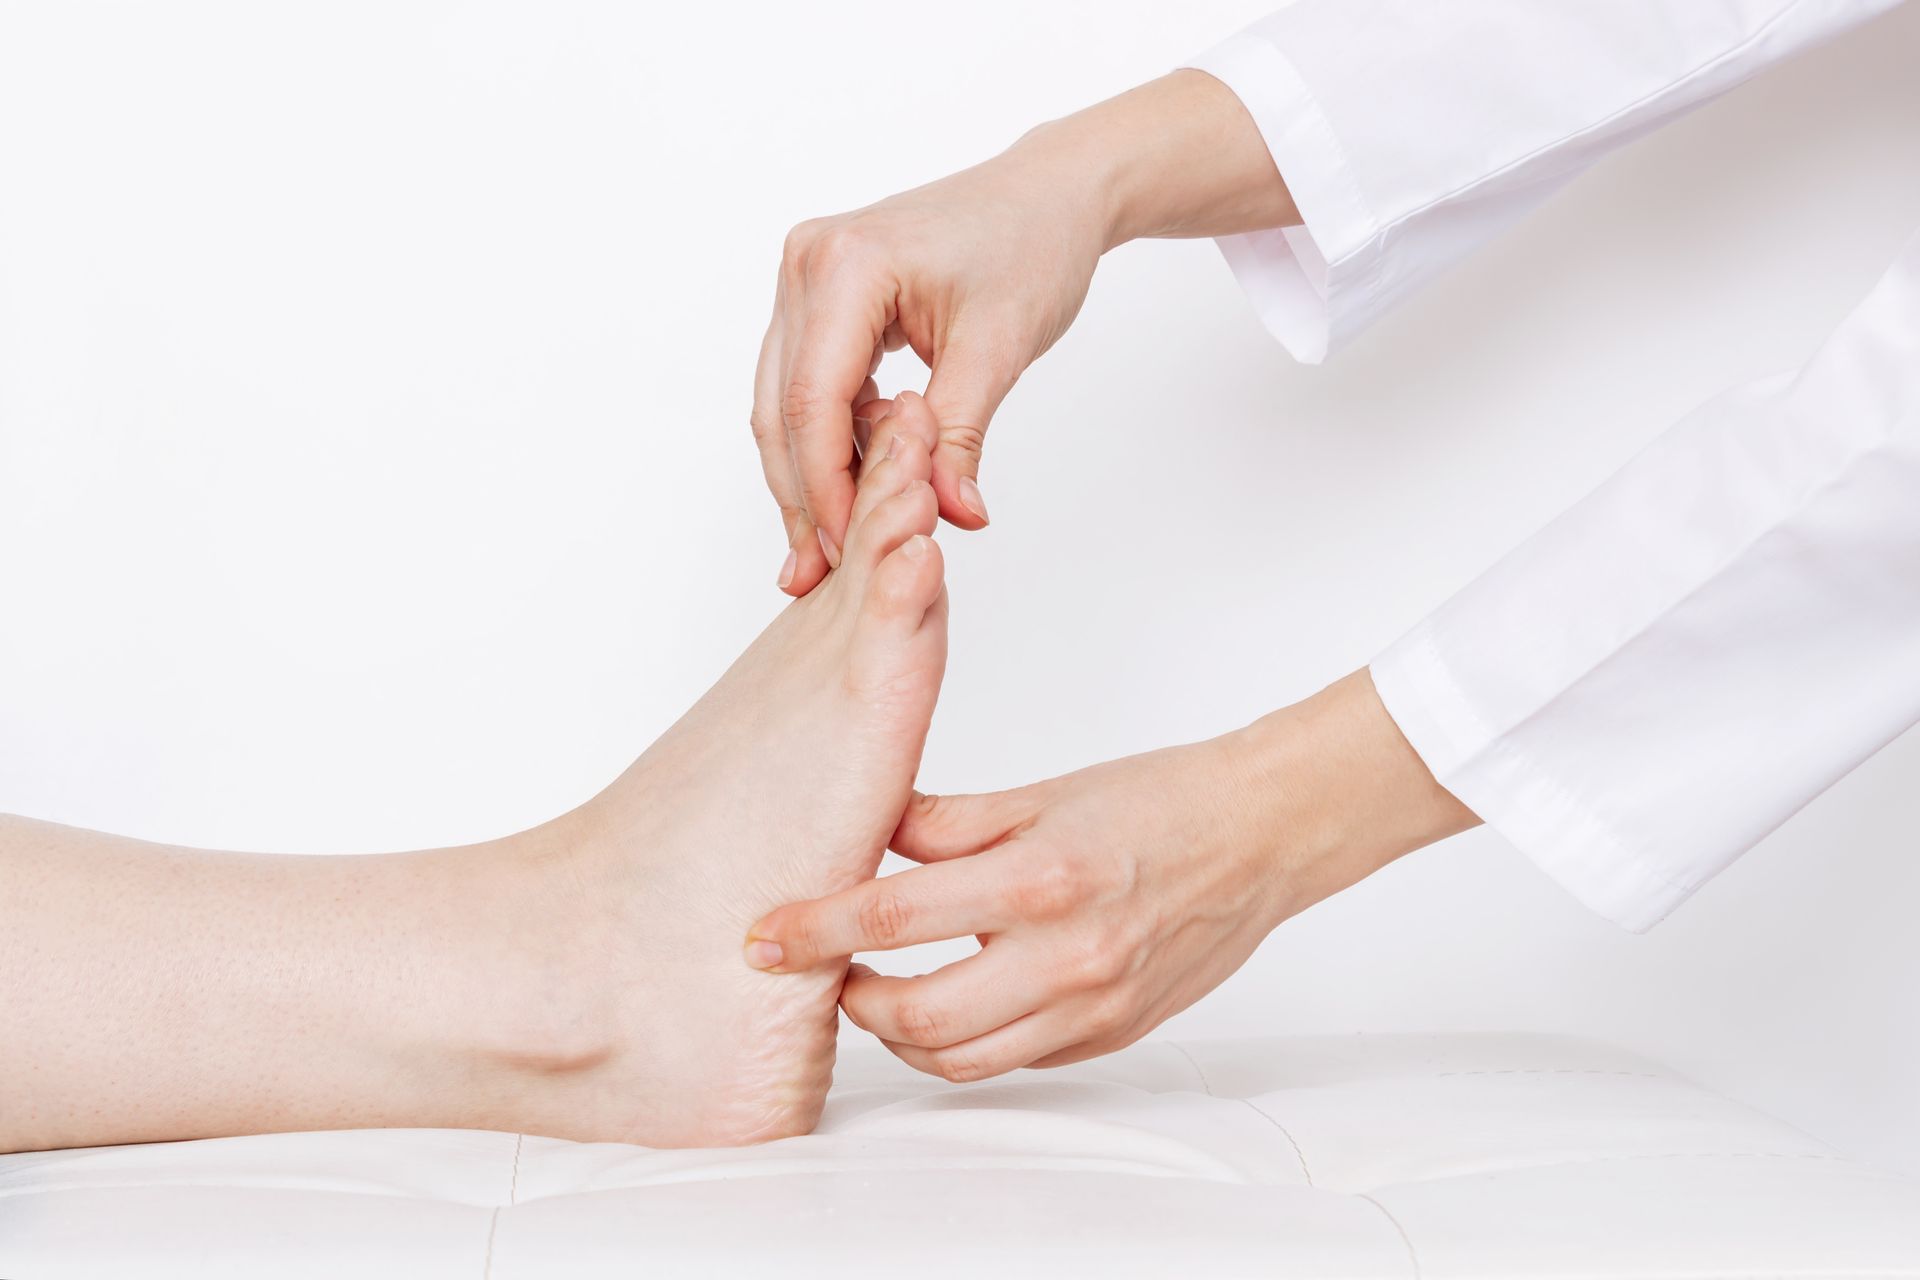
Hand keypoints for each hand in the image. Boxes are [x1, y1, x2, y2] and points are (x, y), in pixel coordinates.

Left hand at [745, 671, 1476, 1080]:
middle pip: (917, 1018)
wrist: (1262, 835)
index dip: (815, 930)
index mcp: (1038, 877)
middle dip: (851, 1003)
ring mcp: (1093, 1006)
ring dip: (902, 1035)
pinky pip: (1015, 1061)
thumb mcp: (1042, 793)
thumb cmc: (1157, 800)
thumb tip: (868, 836)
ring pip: (961, 1059)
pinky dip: (967, 1044)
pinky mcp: (1112, 1034)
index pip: (892, 916)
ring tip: (880, 991)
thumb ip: (947, 823)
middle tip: (827, 970)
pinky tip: (953, 1002)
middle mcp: (1066, 955)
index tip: (765, 936)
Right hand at [754, 71, 1299, 596]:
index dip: (825, 487)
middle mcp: (808, 263)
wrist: (1047, 194)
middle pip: (782, 407)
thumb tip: (952, 516)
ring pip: (781, 401)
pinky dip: (825, 439)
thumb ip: (961, 438)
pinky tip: (850, 491)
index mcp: (847, 266)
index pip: (813, 401)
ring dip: (805, 475)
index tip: (845, 550)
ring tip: (828, 547)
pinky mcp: (818, 294)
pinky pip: (803, 382)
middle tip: (820, 571)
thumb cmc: (1032, 247)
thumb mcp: (1000, 349)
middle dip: (803, 495)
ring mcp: (805, 276)